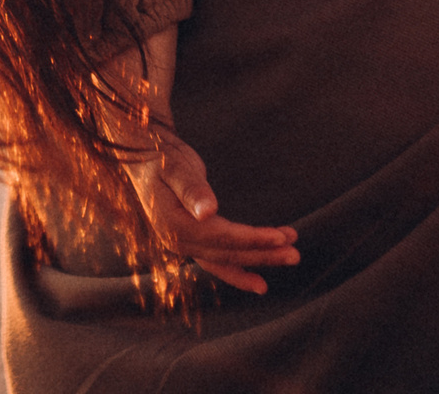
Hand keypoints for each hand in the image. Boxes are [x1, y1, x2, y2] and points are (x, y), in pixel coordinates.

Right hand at [130, 128, 299, 292]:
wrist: (145, 158)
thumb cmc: (162, 158)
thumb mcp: (175, 168)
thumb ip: (191, 189)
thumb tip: (208, 212)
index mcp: (172, 224)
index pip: (220, 237)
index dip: (251, 239)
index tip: (279, 237)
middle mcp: (176, 241)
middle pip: (226, 253)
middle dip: (262, 254)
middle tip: (294, 253)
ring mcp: (183, 244)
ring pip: (225, 260)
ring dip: (257, 261)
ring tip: (289, 258)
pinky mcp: (191, 241)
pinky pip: (217, 262)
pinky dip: (238, 271)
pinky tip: (259, 280)